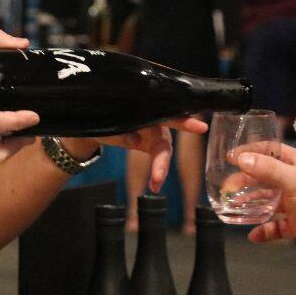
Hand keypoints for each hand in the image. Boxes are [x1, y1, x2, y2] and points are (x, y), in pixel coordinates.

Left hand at [74, 116, 208, 192]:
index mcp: (143, 108)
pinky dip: (157, 173)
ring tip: (155, 184)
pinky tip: (153, 186)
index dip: (184, 121)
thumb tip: (135, 140)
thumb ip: (118, 130)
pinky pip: (157, 160)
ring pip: (163, 151)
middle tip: (164, 173)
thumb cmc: (100, 114)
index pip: (165, 112)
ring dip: (161, 168)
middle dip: (166, 155)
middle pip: (165, 136)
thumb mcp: (103, 122)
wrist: (94, 120)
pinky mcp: (150, 145)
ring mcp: (153, 133)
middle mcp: (153, 120)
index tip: (201, 128)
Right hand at [235, 144, 295, 259]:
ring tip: (232, 208)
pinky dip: (264, 231)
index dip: (251, 152)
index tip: (230, 157)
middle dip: (245, 182)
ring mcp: (295, 204)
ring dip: (250, 205)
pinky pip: (275, 226)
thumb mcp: (294, 179)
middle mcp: (294, 181)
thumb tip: (241, 159)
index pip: (270, 151)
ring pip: (267, 202)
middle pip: (264, 178)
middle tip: (227, 188)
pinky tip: (253, 235)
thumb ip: (268, 169)